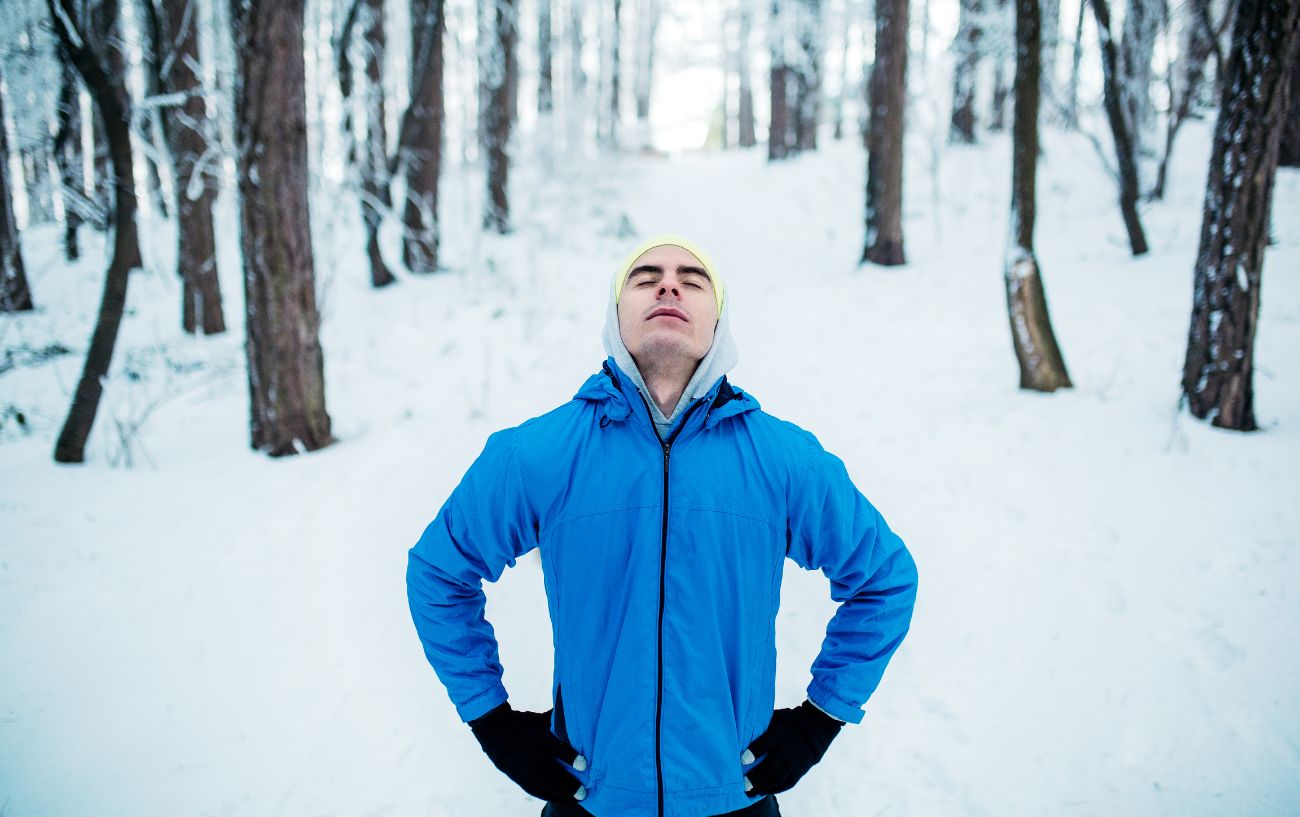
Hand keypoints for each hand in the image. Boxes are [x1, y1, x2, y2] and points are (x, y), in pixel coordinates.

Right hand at [469, 702, 587, 801]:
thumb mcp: (540, 719)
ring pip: (548, 786)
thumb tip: (576, 710)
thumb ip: (558, 720)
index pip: (559, 750)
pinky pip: (538, 791)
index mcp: (541, 740)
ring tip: (578, 798)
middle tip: (585, 793)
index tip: (584, 765)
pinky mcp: (521, 779)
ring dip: (564, 794)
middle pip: (556, 775)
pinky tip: (561, 799)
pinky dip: (550, 796)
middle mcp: (535, 758)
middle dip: (572, 785)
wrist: (497, 734)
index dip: (572, 759)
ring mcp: (527, 770)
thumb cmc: (524, 725)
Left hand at [742, 701, 843, 794]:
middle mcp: (786, 750)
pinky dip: (775, 789)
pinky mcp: (799, 771)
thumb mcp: (776, 718)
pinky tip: (764, 791)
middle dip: (756, 777)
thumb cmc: (787, 723)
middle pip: (770, 766)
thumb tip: (743, 728)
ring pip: (778, 778)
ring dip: (763, 787)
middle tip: (743, 785)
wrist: (813, 731)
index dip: (754, 752)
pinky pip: (787, 783)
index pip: (765, 743)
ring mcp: (794, 762)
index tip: (742, 760)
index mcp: (778, 734)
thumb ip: (762, 725)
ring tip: (750, 792)